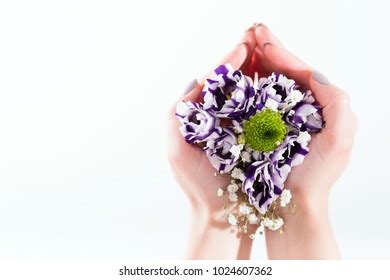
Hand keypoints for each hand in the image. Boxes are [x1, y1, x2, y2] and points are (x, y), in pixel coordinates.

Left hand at [166, 26, 257, 258]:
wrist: (222, 214)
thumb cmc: (199, 185)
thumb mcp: (177, 148)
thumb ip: (178, 114)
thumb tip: (196, 80)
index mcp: (199, 116)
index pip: (214, 81)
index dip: (228, 61)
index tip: (243, 44)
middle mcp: (218, 118)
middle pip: (232, 82)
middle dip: (245, 59)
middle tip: (258, 37)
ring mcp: (238, 127)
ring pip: (248, 92)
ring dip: (258, 71)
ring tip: (269, 51)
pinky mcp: (255, 138)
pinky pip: (262, 111)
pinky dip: (268, 95)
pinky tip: (277, 80)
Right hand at [247, 24, 357, 258]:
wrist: (294, 204)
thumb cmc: (317, 176)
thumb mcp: (339, 138)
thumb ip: (336, 102)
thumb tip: (314, 74)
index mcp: (319, 106)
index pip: (299, 72)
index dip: (281, 53)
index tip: (262, 38)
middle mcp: (299, 109)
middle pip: (282, 73)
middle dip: (266, 51)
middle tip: (250, 32)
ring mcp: (279, 119)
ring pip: (266, 84)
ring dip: (255, 64)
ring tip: (243, 46)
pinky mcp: (262, 131)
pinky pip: (254, 103)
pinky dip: (246, 87)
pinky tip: (237, 75)